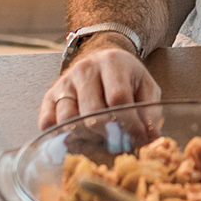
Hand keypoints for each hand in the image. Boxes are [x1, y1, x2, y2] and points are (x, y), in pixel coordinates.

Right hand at [38, 40, 160, 128]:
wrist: (100, 57)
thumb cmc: (125, 76)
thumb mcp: (145, 85)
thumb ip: (150, 110)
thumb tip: (152, 139)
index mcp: (112, 62)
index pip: (118, 98)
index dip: (129, 123)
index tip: (138, 139)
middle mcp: (84, 69)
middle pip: (92, 111)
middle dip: (108, 133)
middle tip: (118, 143)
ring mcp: (64, 82)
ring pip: (68, 119)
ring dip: (84, 136)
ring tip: (98, 140)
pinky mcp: (50, 95)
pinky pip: (48, 121)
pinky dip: (58, 135)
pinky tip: (74, 139)